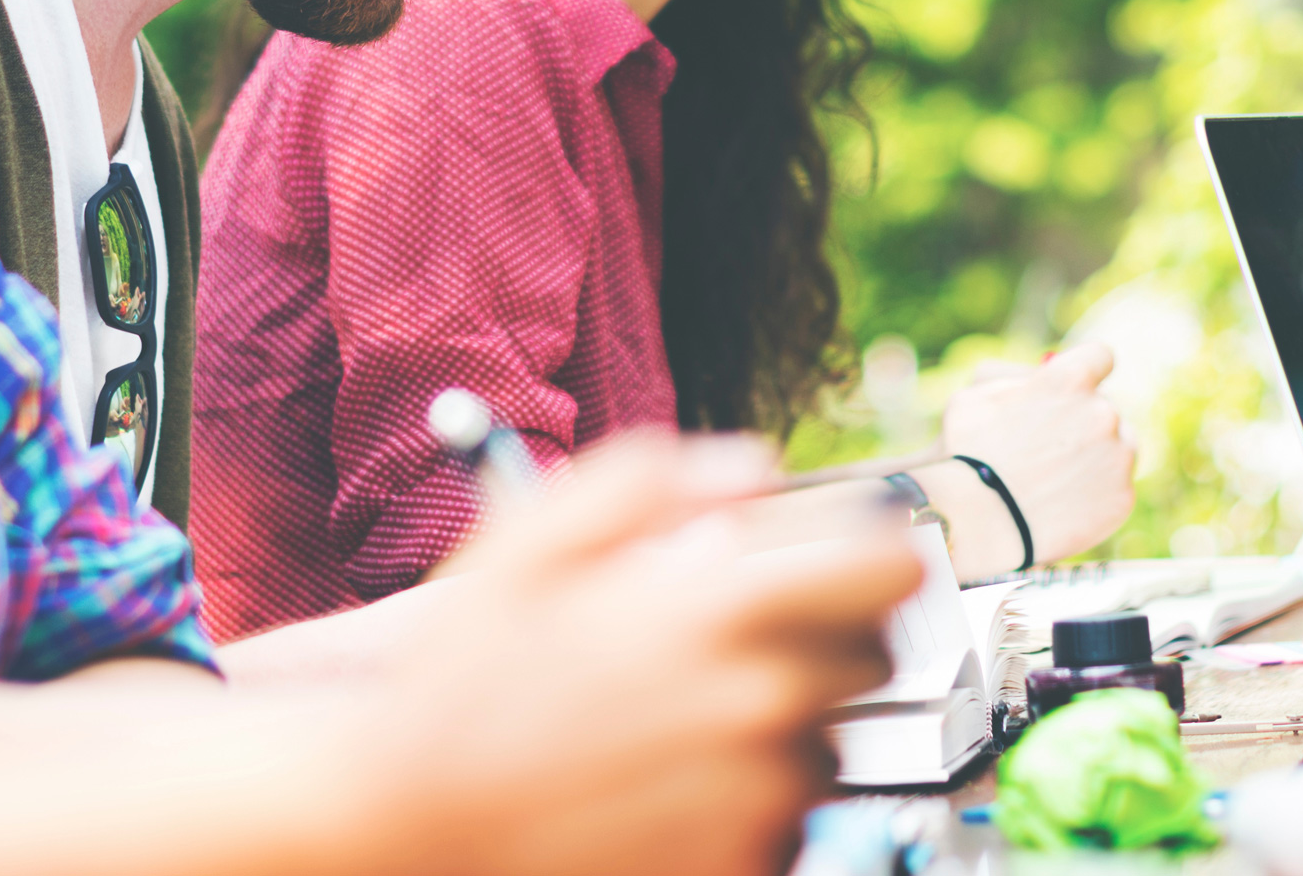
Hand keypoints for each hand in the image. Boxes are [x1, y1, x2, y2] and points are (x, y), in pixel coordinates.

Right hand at [370, 433, 919, 875]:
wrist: (412, 823)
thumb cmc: (462, 682)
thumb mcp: (530, 541)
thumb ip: (651, 480)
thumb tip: (751, 467)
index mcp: (720, 613)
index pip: (889, 569)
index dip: (876, 554)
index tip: (852, 561)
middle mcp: (758, 708)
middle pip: (873, 660)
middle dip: (825, 640)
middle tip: (745, 645)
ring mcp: (756, 800)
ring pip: (828, 747)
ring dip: (781, 730)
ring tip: (680, 726)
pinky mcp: (741, 866)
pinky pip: (788, 824)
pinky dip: (749, 806)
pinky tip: (669, 787)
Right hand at [938, 345, 1134, 563]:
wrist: (977, 527)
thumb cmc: (965, 457)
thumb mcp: (974, 397)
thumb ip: (1013, 378)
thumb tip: (1041, 375)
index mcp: (1071, 378)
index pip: (1100, 357)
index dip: (1085, 373)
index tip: (1076, 391)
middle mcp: (1104, 412)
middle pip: (1106, 409)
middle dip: (1083, 423)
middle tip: (1048, 450)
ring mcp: (1118, 457)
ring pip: (1118, 448)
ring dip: (1096, 457)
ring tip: (1055, 481)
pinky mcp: (1122, 497)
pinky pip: (1115, 488)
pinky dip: (1095, 496)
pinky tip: (1063, 506)